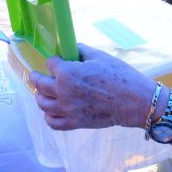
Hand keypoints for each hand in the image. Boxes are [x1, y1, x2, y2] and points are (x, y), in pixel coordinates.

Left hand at [29, 44, 154, 130]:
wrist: (135, 101)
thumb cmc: (119, 76)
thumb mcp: (99, 56)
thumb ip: (80, 50)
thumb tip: (71, 49)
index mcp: (67, 73)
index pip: (50, 64)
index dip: (54, 61)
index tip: (57, 61)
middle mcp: (63, 92)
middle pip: (39, 84)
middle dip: (36, 77)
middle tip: (36, 76)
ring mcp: (67, 109)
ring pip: (42, 104)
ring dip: (40, 96)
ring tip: (42, 93)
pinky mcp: (75, 123)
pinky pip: (52, 122)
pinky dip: (48, 116)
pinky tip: (52, 111)